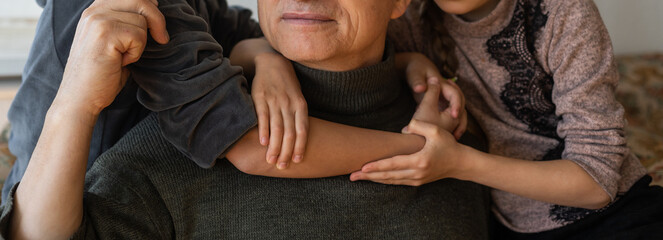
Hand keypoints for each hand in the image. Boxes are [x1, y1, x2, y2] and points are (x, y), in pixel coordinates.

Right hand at [58, 0, 168, 114]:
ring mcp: (97, 20)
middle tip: (161, 39)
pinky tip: (120, 62)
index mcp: (95, 9)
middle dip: (157, 20)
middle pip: (141, 0)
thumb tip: (154, 6)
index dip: (149, 7)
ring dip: (141, 43)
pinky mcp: (105, 33)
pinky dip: (136, 53)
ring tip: (123, 57)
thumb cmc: (102, 74)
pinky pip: (139, 36)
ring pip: (142, 21)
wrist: (80, 98)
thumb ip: (127, 22)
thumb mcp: (115, 42)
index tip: (156, 26)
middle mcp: (94, 10)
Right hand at [252, 53, 308, 169]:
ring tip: (271, 160)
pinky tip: (263, 143)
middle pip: (289, 133)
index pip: (302, 130)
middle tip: (282, 166)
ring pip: (276, 128)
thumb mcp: (298, 97)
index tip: (297, 161)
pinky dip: (263, 130)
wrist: (272, 62)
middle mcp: (289, 104)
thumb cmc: (287, 85)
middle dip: (286, 152)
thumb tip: (299, 139)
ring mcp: (275, 100)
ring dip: (274, 146)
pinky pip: (262, 116)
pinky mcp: (260, 97)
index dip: (300, 146)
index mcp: (300, 105)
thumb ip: (298, 116)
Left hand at [349, 119, 463, 185]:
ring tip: (358, 178)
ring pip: (391, 181)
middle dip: (369, 176)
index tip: (363, 167)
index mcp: (420, 160)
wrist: (460, 163)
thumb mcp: (436, 130)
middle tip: (351, 176)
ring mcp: (417, 179)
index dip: (377, 166)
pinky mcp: (417, 182)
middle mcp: (417, 173)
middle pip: (388, 176)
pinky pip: (397, 182)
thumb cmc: (448, 144)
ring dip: (374, 180)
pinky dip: (384, 180)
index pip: (394, 164)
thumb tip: (404, 128)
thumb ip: (419, 125)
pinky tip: (374, 178)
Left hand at [397, 52, 466, 138]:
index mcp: (444, 84)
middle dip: (460, 120)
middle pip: (461, 106)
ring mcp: (446, 100)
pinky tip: (444, 139)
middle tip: (456, 134)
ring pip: (457, 114)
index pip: (455, 95)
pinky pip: (450, 118)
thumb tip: (420, 88)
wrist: (415, 68)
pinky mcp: (441, 106)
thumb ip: (417, 82)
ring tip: (454, 139)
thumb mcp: (414, 74)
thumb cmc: (415, 70)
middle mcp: (448, 93)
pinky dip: (450, 127)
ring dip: (458, 126)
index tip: (454, 115)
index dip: (456, 105)